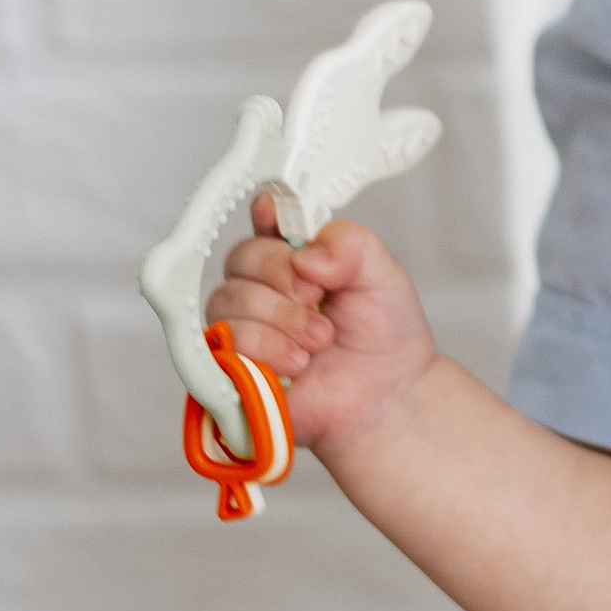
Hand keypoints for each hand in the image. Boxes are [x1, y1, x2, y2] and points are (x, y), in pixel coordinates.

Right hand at [217, 196, 436, 460]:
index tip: (274, 215)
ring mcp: (242, 326)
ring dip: (280, 321)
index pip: (263, 219)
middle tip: (320, 302)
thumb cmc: (382, 335)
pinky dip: (266, 351)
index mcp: (293, 255)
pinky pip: (223, 345)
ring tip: (318, 343)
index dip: (264, 213)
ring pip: (228, 302)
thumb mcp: (382, 274)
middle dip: (283, 279)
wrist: (387, 397)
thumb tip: (304, 256)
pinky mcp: (231, 368)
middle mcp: (260, 286)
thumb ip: (348, 245)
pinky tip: (298, 364)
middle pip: (241, 258)